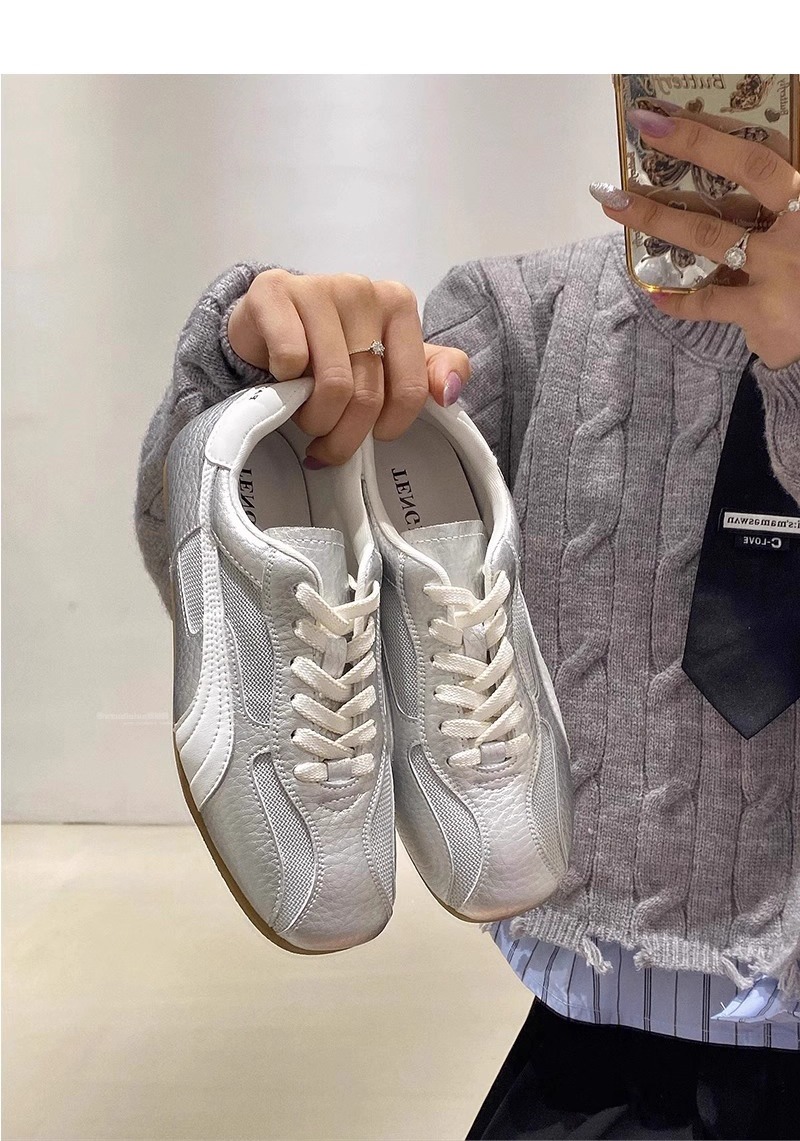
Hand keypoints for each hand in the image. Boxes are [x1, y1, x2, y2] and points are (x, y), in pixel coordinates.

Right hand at [227, 271, 469, 466]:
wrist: (264, 327)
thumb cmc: (330, 350)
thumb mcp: (389, 362)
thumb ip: (432, 372)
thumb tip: (449, 392)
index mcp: (398, 304)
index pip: (411, 390)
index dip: (389, 427)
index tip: (372, 436)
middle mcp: (362, 290)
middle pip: (368, 394)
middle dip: (345, 435)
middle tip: (327, 443)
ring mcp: (319, 287)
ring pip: (332, 384)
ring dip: (314, 418)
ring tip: (304, 416)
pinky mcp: (274, 292)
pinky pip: (292, 360)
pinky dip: (284, 384)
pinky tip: (281, 378)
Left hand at [591, 106, 799, 369]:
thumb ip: (778, 203)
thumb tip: (732, 178)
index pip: (761, 156)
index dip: (709, 136)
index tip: (661, 118)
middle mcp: (799, 227)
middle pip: (746, 176)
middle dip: (692, 150)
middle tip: (638, 138)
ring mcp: (781, 270)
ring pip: (710, 235)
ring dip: (658, 217)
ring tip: (617, 205)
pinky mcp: (765, 313)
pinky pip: (708, 302)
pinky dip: (679, 301)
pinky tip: (655, 294)